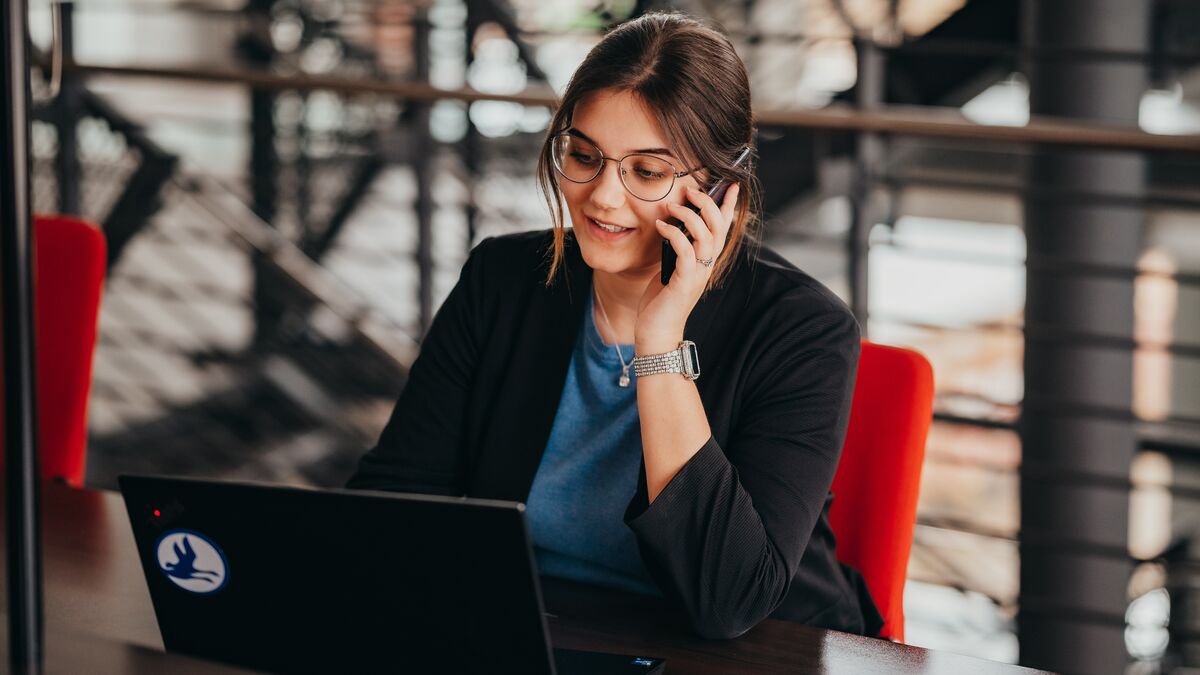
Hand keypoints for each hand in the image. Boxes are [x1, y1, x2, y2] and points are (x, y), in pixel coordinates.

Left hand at [635, 183, 739, 354]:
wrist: (657, 333)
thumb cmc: (661, 302)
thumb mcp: (670, 269)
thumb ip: (676, 250)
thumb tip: (671, 225)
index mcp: (705, 261)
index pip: (723, 229)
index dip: (728, 206)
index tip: (730, 184)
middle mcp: (706, 266)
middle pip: (719, 228)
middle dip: (708, 203)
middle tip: (691, 190)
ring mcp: (697, 274)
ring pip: (706, 236)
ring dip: (689, 216)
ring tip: (672, 206)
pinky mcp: (683, 282)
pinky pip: (685, 251)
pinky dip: (674, 234)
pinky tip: (661, 226)